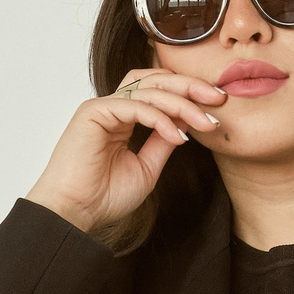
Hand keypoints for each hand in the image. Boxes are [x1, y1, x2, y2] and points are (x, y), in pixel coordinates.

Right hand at [27, 71, 225, 234]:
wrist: (75, 213)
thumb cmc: (103, 196)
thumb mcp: (147, 167)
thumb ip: (164, 142)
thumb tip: (187, 124)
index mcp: (124, 117)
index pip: (159, 91)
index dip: (189, 96)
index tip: (216, 110)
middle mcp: (113, 106)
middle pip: (156, 80)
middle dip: (191, 87)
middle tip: (218, 99)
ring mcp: (102, 107)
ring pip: (149, 89)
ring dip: (181, 104)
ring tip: (203, 123)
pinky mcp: (93, 112)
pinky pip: (134, 105)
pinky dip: (159, 118)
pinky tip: (176, 136)